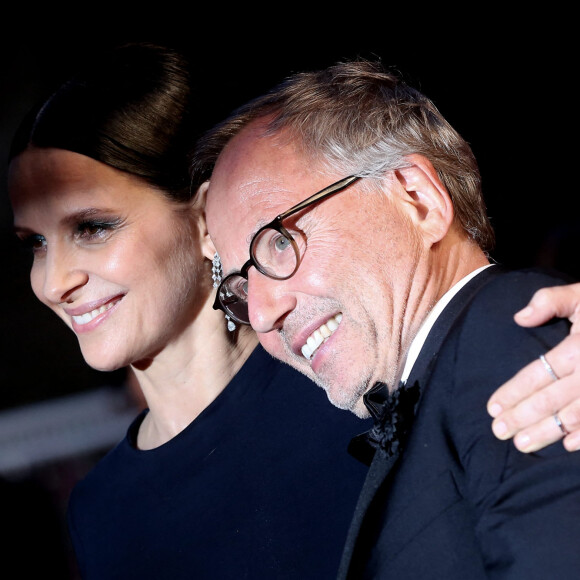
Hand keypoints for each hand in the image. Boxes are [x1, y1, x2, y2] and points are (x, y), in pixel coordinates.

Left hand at [487, 283, 579, 451]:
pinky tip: (568, 445)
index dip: (513, 392)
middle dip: (522, 417)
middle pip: (552, 399)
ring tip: (521, 444)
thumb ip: (549, 301)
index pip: (538, 374)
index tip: (492, 407)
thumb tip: (520, 317)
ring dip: (548, 431)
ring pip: (575, 415)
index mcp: (579, 347)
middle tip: (498, 431)